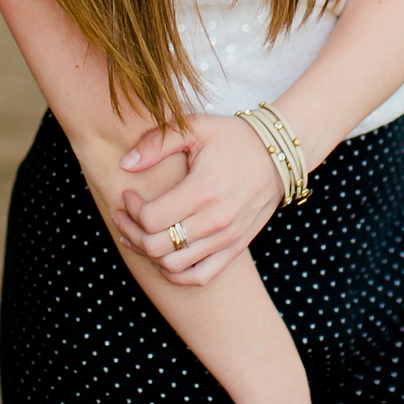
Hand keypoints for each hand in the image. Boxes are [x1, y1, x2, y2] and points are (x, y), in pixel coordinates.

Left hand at [114, 113, 283, 284]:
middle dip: (132, 232)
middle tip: (125, 215)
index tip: (129, 193)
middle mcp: (215, 221)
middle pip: (156, 247)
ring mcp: (226, 239)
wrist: (278, 155)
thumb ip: (157, 143)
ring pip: (173, 267)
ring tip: (139, 233)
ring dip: (148, 254)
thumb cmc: (234, 138)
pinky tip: (164, 256)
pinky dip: (176, 274)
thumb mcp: (196, 127)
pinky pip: (199, 277)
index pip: (151, 218)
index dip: (131, 209)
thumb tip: (125, 164)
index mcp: (203, 191)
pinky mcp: (234, 248)